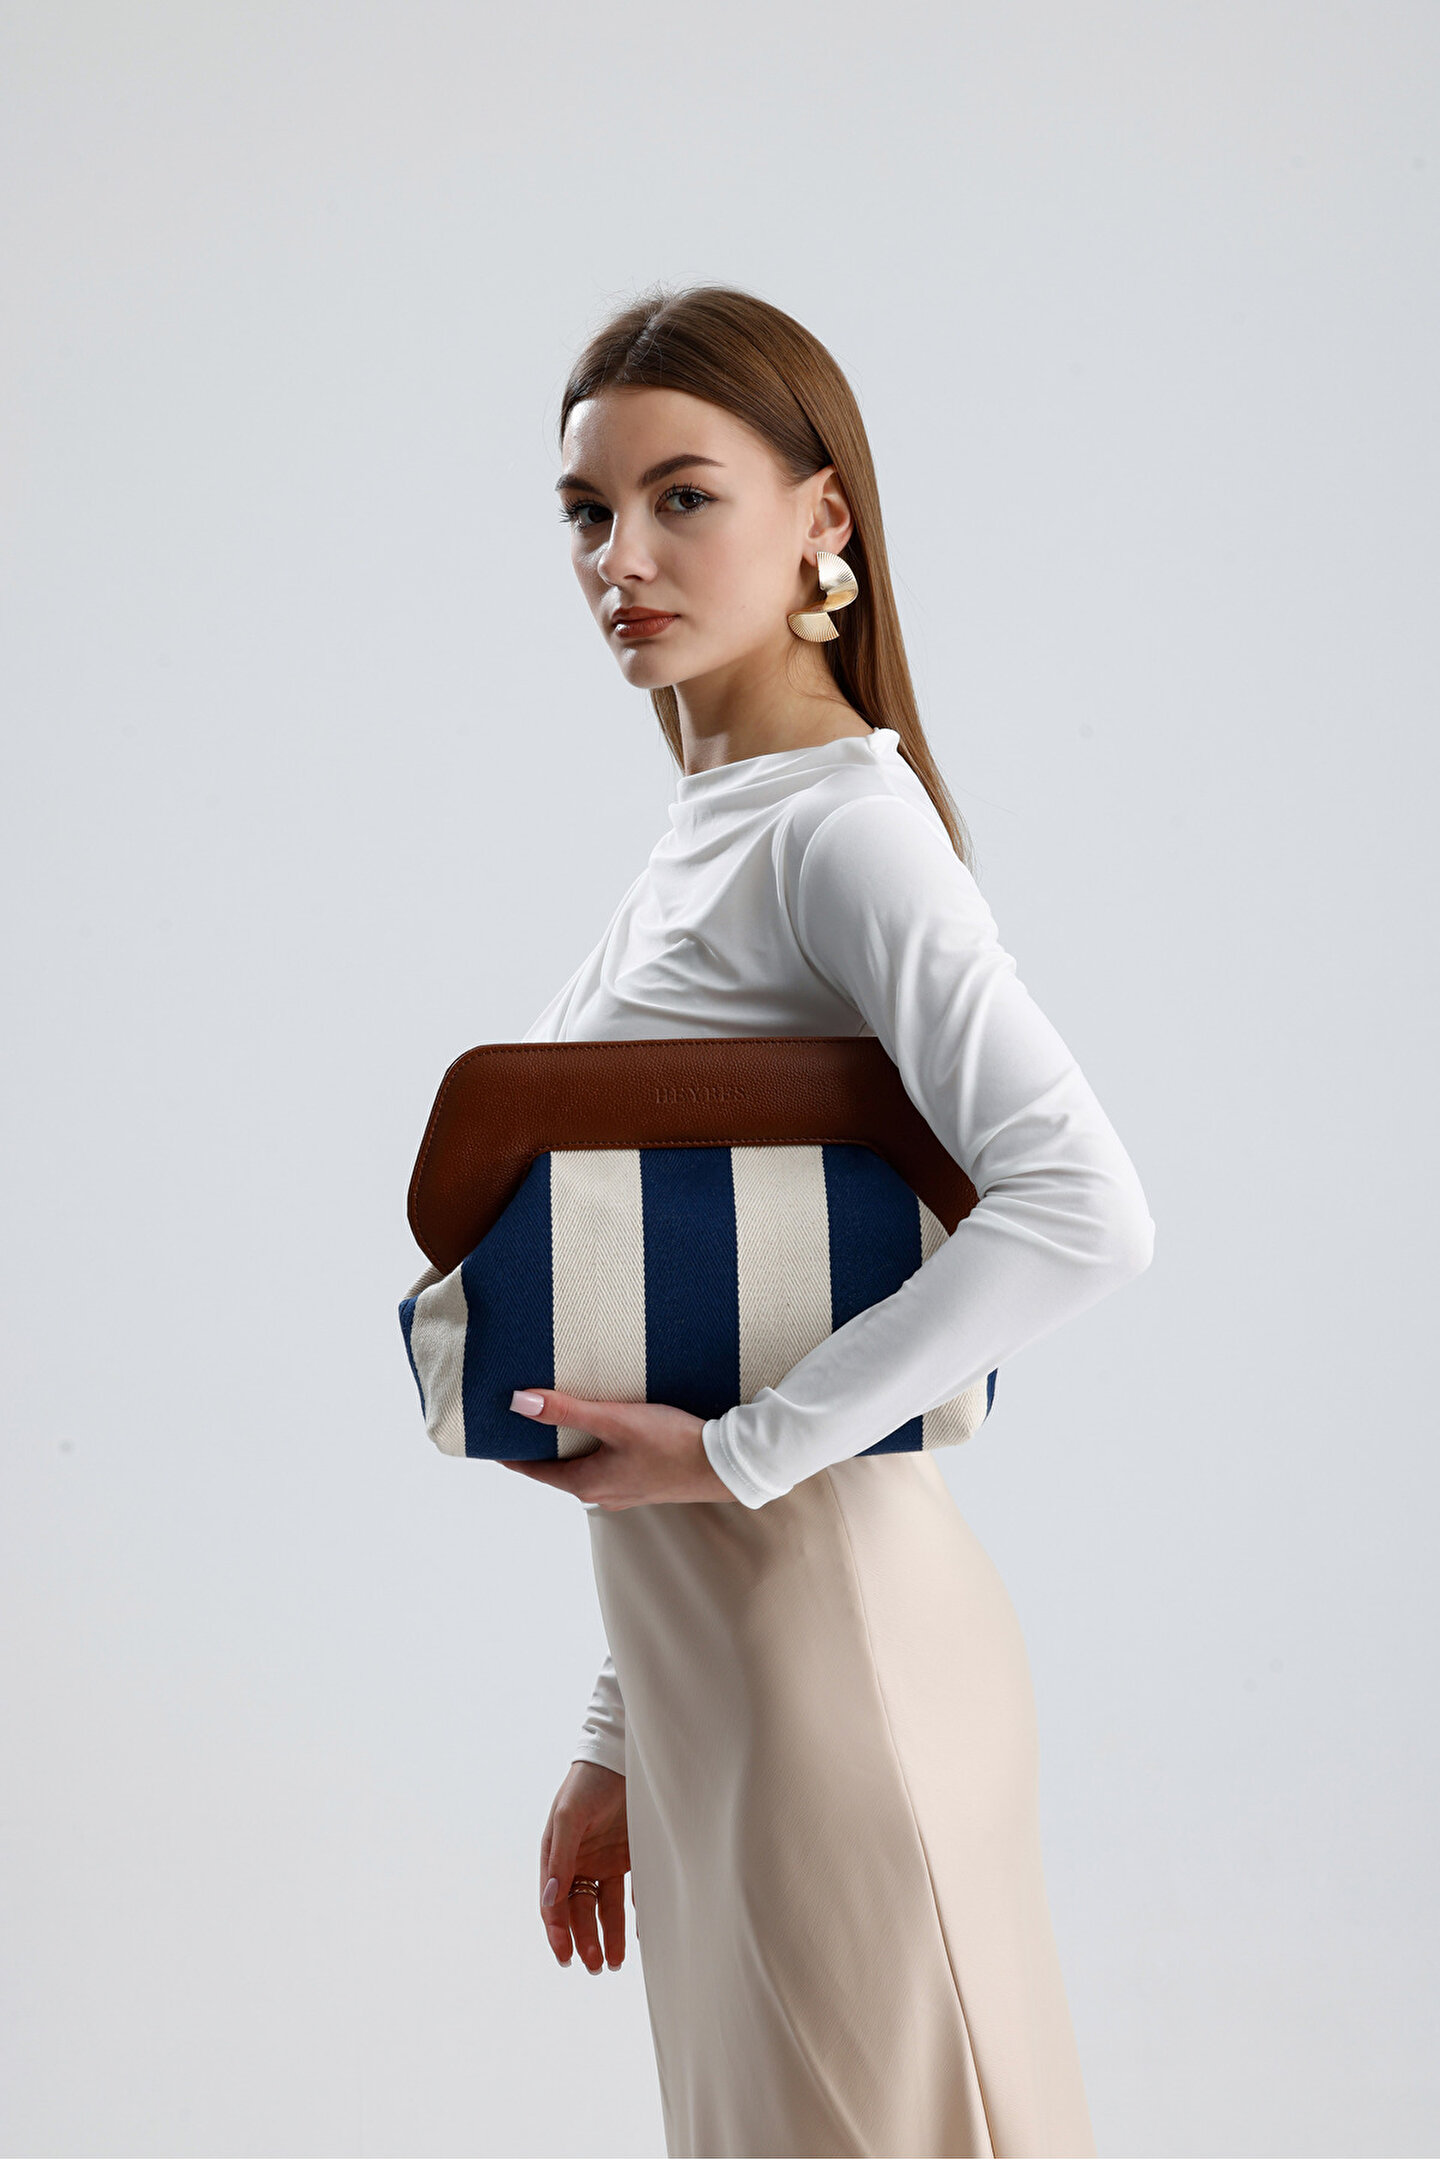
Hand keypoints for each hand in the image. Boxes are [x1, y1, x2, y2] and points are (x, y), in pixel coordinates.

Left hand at [498, 1387, 739, 1507]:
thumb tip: (519, 1403)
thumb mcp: (615, 1420)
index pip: (534, 1470)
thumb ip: (567, 1411)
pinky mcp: (645, 1481)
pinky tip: (607, 1430)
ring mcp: (625, 1490)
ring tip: (561, 1418)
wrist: (727, 1465)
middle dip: (541, 1446)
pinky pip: (608, 1465)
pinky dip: (596, 1448)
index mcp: (587, 1484)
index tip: (491, 1437)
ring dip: (570, 1446)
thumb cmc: (671, 1443)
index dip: (511, 1454)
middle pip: (558, 1469)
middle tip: (523, 1419)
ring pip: (585, 1467)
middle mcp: (602, 1493)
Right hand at [540, 1760, 630, 1972]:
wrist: (625, 1756)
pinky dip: (637, 1914)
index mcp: (557, 1856)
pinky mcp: (631, 1857)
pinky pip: (633, 1892)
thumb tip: (550, 1900)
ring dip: (609, 1935)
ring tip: (616, 1962)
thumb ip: (560, 1858)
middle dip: (585, 1940)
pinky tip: (642, 1932)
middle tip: (596, 1965)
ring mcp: (606, 1861)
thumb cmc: (588, 1782)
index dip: (558, 1932)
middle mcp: (580, 1863)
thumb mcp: (570, 1816)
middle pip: (580, 1911)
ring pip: (606, 1908)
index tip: (566, 1957)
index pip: (554, 1903)